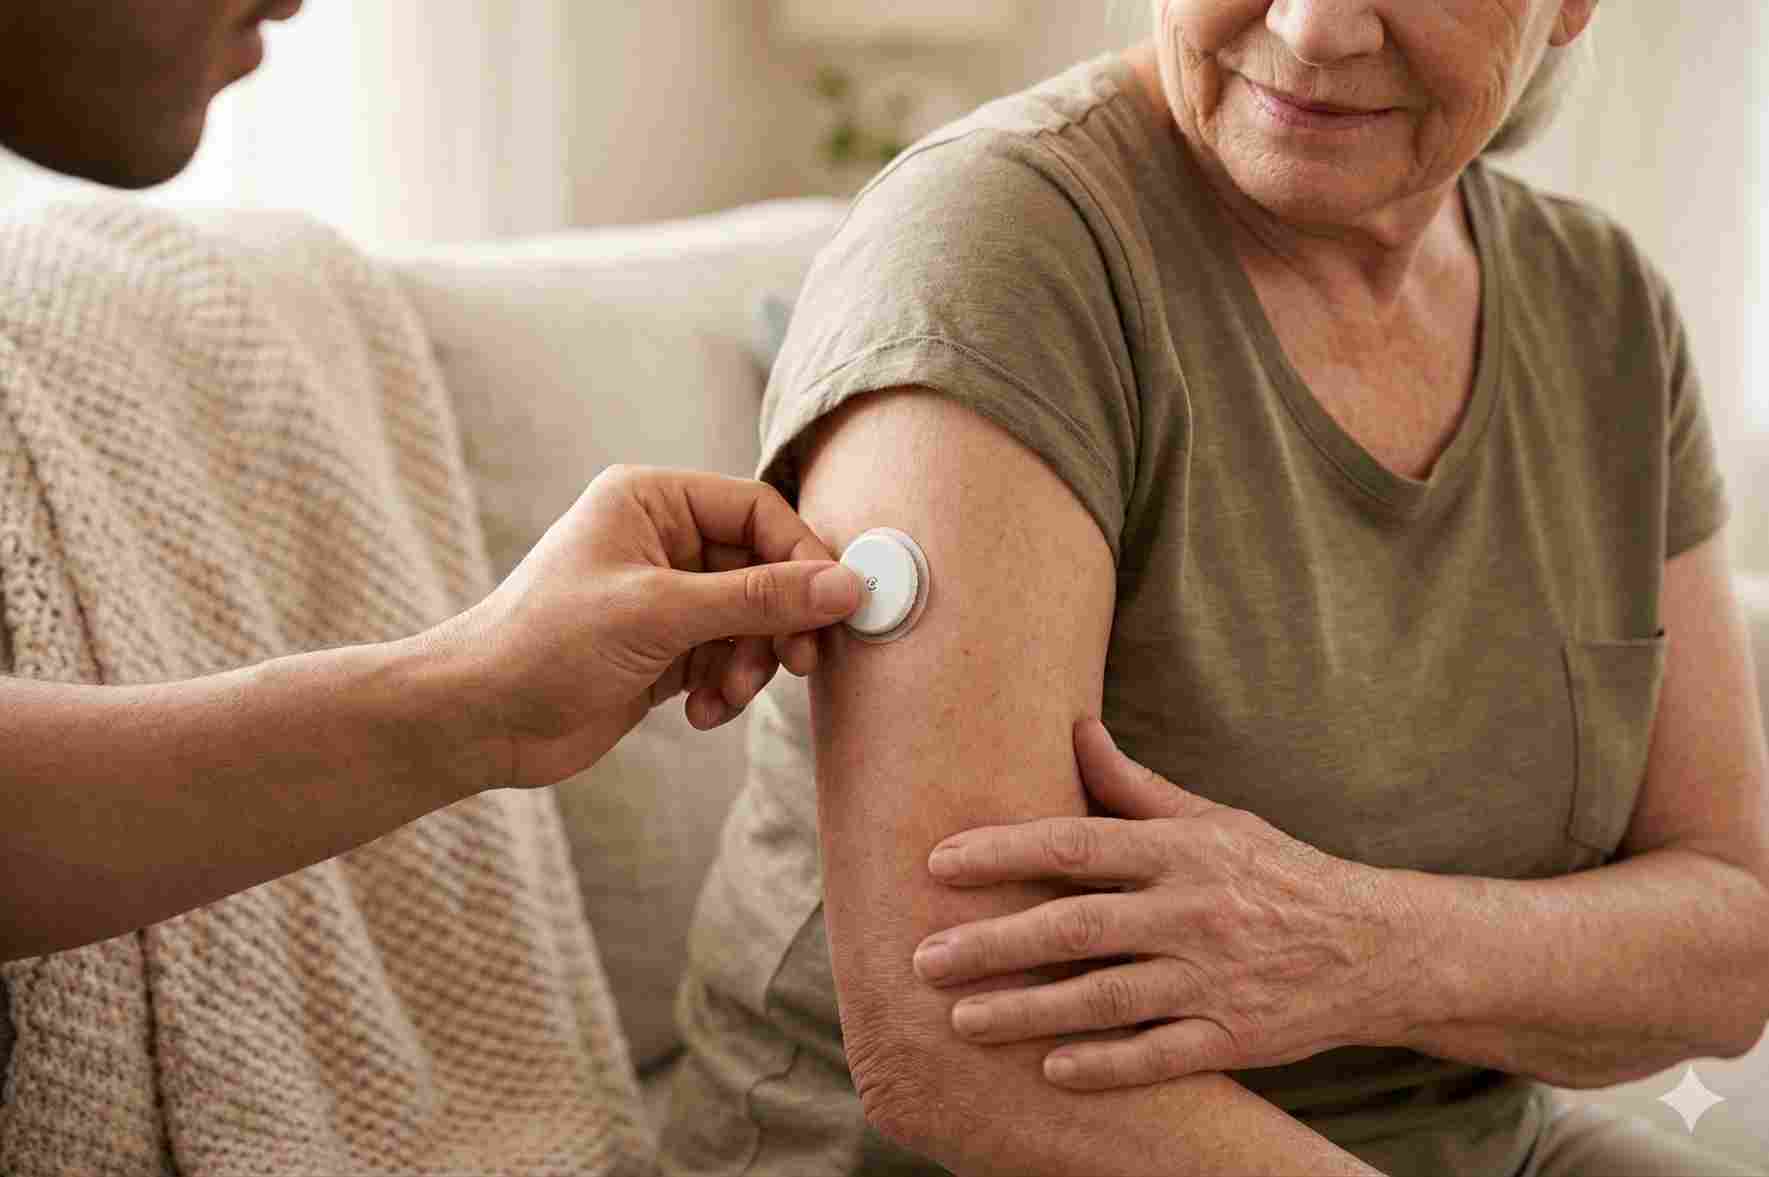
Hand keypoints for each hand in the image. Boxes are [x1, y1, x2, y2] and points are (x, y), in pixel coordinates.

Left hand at [430, 465, 860, 788]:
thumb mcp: (661, 613)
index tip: (835, 606)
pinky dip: (727, 687)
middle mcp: (661, 540)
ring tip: (725, 695)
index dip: (802, 557)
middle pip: (764, 569)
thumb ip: (759, 598)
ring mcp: (665, 597)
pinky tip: (701, 712)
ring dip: (751, 663)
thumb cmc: (546, 644)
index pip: (758, 510)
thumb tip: (847, 586)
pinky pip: (728, 658)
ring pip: (752, 620)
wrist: (479, 720)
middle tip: (799, 663)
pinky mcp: (665, 649)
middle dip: (778, 622)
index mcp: (651, 500)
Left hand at [912, 719, 1425, 1089]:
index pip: (1077, 841)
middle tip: (925, 956)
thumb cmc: (1279, 875)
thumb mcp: (1214, 820)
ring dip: (1029, 1010)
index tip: (938, 862)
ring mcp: (1216, 977)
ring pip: (1106, 997)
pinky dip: (1107, 1064)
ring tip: (962, 1020)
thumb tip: (1074, 730)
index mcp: (1183, 849)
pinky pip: (1161, 1054)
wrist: (1379, 947)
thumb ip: (1136, 787)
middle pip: (1077, 924)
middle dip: (994, 942)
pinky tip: (1051, 1069)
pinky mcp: (1237, 1037)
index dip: (1004, 851)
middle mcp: (1195, 910)